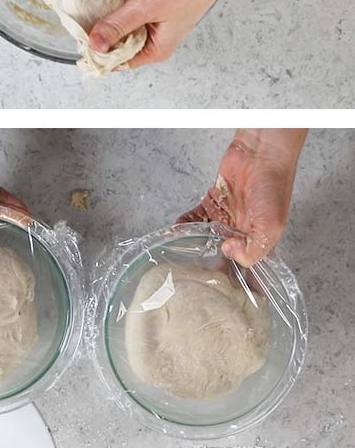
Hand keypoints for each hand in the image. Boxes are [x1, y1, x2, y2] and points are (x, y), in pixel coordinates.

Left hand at [88, 0, 231, 68]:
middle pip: (119, 44)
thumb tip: (95, 45)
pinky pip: (128, 9)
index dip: (99, 55)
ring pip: (122, 25)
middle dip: (101, 36)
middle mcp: (155, 38)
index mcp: (157, 49)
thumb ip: (118, 26)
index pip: (120, 61)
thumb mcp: (146, 8)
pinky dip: (118, 4)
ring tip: (90, 11)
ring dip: (109, 18)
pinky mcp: (152, 3)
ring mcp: (154, 20)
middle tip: (80, 24)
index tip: (79, 43)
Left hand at [178, 129, 306, 266]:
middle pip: (221, 254)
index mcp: (259, 240)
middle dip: (208, 265)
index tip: (222, 292)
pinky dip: (184, 225)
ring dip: (192, 244)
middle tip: (192, 278)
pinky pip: (194, 218)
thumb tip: (228, 253)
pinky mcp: (211, 202)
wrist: (260, 155)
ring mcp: (224, 216)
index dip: (237, 279)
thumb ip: (254, 249)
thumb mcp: (272, 226)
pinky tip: (174, 232)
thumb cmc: (273, 188)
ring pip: (204, 236)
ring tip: (178, 256)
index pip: (247, 266)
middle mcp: (241, 231)